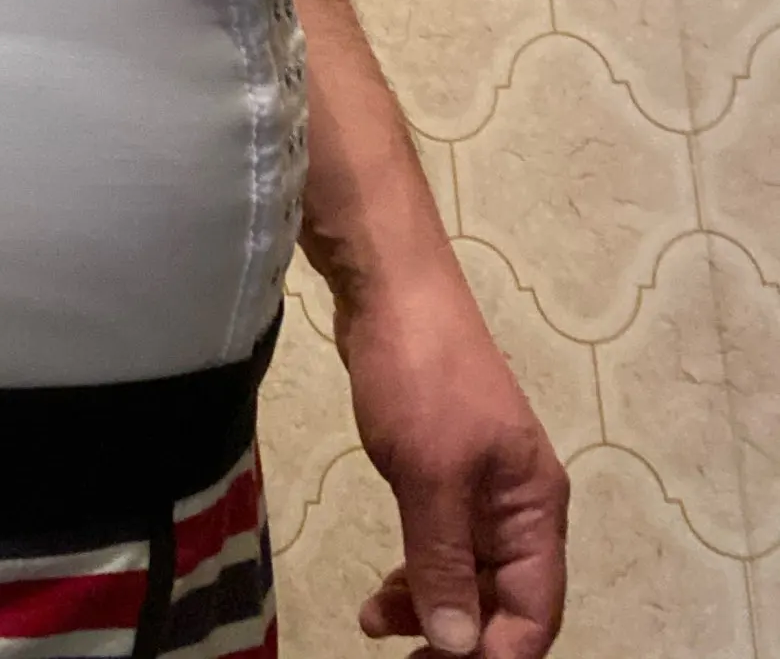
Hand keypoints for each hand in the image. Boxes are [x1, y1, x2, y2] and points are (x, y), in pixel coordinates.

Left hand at [337, 271, 569, 658]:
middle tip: (398, 655)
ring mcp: (481, 484)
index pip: (534, 612)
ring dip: (430, 606)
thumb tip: (459, 647)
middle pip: (504, 600)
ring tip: (374, 622)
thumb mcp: (429, 476)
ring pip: (469, 574)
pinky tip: (386, 587)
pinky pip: (442, 541)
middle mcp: (519, 503)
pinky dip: (418, 569)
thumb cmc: (419, 376)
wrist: (390, 288)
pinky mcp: (443, 467)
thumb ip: (444, 563)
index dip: (495, 655)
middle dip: (457, 634)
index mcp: (535, 507)